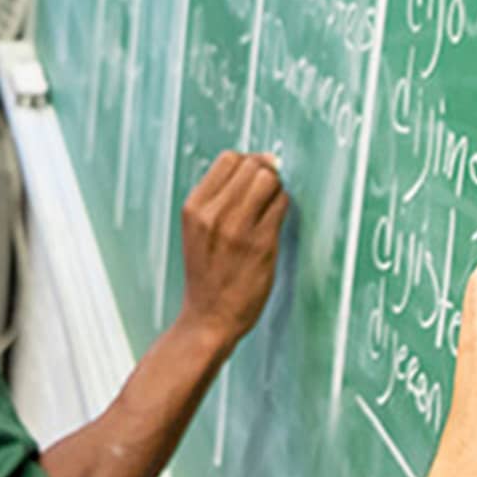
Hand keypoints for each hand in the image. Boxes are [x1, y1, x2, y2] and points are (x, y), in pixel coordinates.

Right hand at [177, 152, 289, 347]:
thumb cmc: (207, 274)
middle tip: (267, 190)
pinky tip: (274, 221)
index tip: (254, 175)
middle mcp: (214, 214)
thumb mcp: (198, 230)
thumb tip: (257, 163)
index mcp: (194, 208)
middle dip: (265, 172)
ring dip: (276, 188)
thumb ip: (217, 200)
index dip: (247, 163)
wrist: (209, 317)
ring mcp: (238, 228)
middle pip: (252, 166)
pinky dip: (282, 206)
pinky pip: (282, 204)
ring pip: (269, 180)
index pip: (228, 159)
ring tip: (270, 205)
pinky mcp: (262, 243)